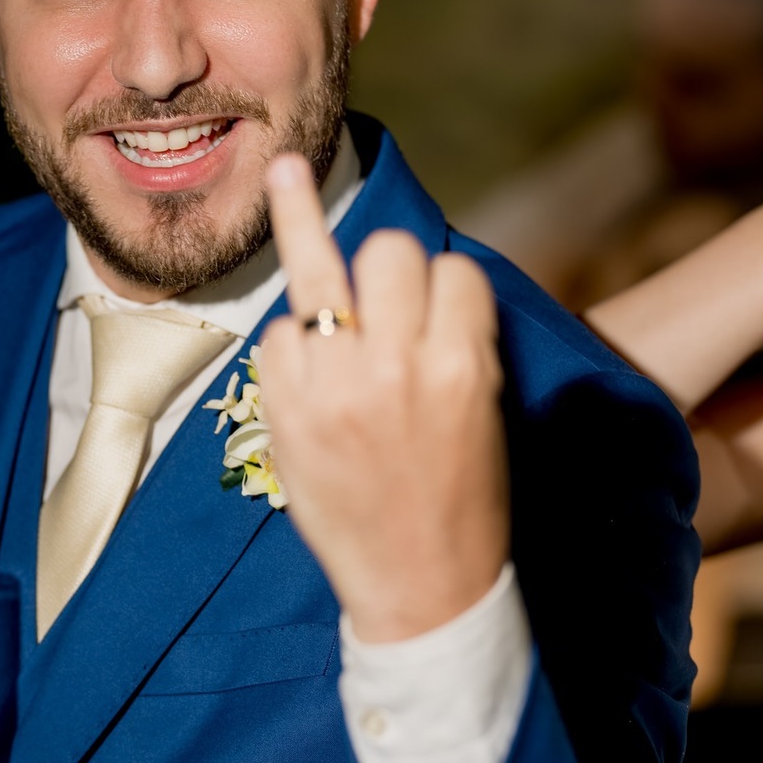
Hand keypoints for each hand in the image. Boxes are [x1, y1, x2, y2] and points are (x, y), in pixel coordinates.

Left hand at [261, 153, 509, 641]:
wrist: (422, 591)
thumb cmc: (465, 503)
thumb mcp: (484, 412)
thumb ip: (452, 342)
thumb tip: (414, 278)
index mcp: (464, 366)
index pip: (451, 268)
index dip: (442, 284)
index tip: (435, 306)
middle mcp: (399, 365)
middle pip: (390, 251)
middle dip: (387, 267)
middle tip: (377, 291)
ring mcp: (335, 386)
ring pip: (322, 267)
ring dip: (313, 242)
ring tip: (283, 171)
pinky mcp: (285, 411)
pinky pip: (278, 333)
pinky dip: (290, 342)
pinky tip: (303, 365)